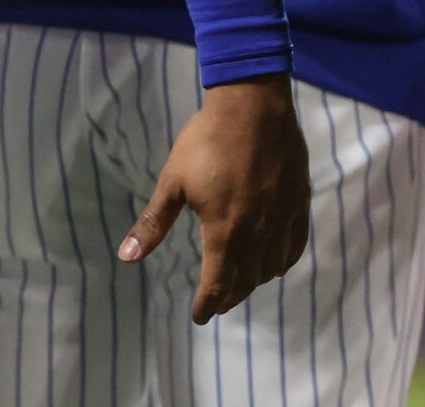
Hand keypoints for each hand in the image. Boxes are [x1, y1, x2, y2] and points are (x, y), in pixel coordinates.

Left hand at [117, 73, 310, 323]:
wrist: (252, 108)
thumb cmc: (205, 142)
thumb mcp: (172, 182)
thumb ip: (153, 223)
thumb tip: (126, 257)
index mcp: (225, 231)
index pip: (217, 284)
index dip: (207, 304)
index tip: (198, 317)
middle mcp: (257, 234)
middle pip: (246, 281)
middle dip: (228, 297)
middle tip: (215, 304)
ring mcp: (282, 220)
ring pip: (271, 268)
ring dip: (254, 282)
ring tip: (239, 285)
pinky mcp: (298, 205)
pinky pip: (294, 247)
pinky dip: (282, 262)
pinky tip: (274, 264)